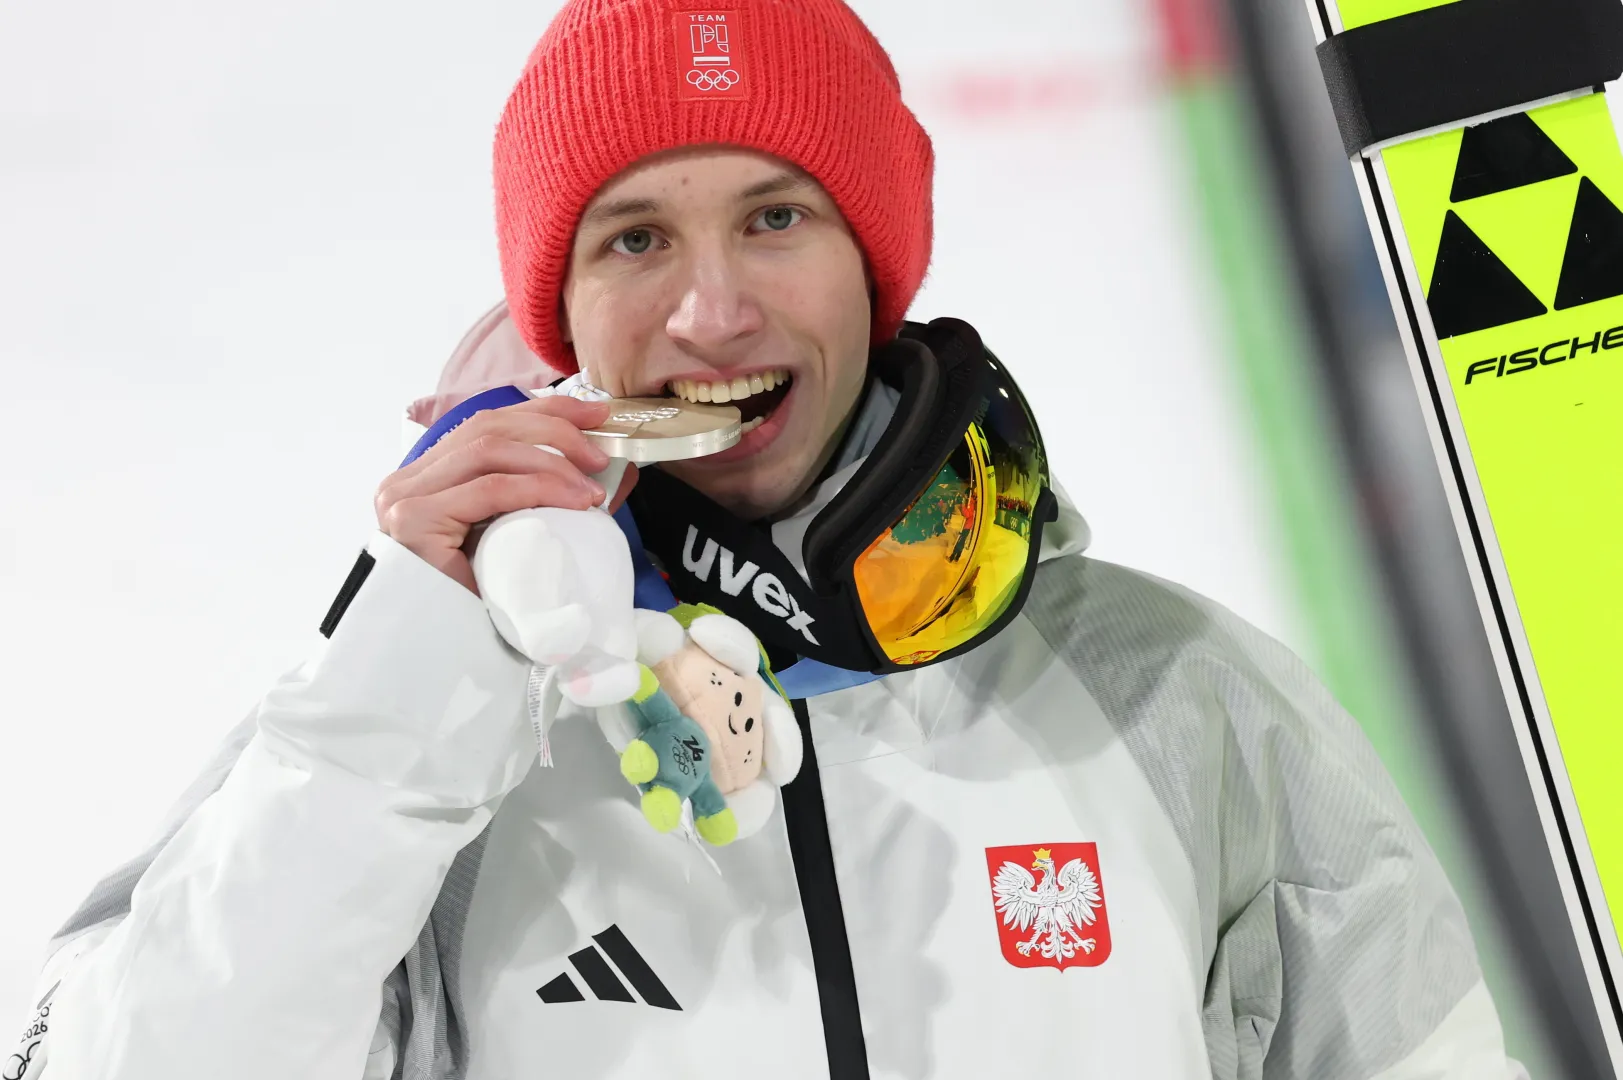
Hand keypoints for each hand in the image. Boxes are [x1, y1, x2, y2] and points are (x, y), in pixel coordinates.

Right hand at [375, 396, 638, 593]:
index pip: (487, 424)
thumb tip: (600, 474)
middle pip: (488, 427)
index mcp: (426, 478)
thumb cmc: (482, 604)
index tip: (594, 413)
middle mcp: (407, 481)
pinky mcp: (414, 522)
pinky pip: (489, 488)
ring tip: (590, 489)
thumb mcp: (511, 537)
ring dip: (552, 462)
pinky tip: (572, 500)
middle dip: (554, 429)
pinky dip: (538, 487)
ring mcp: (404, 499)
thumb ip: (534, 501)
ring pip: (490, 450)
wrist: (446, 658)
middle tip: (600, 452)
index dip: (543, 411)